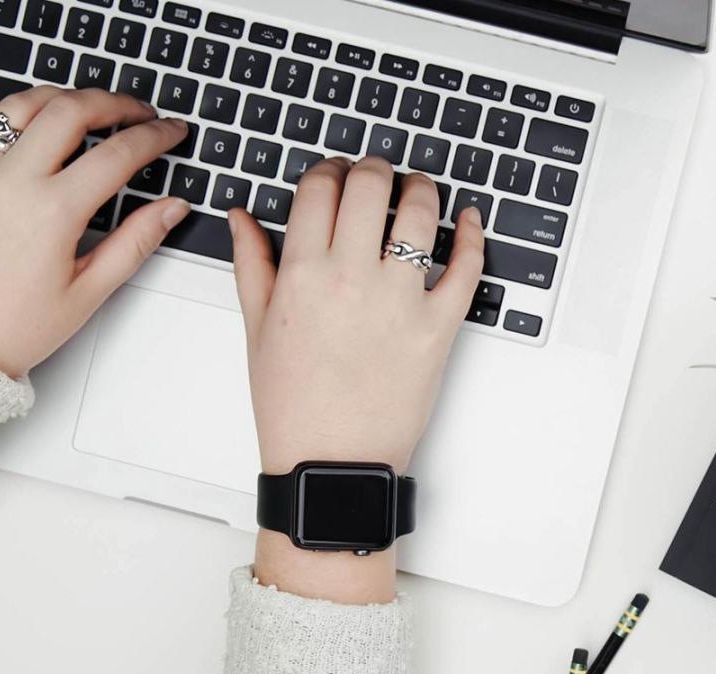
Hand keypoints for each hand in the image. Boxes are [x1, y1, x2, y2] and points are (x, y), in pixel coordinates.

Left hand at [0, 87, 190, 376]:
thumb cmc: (6, 327)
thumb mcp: (86, 293)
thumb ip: (135, 242)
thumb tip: (170, 209)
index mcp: (51, 212)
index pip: (118, 153)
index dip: (154, 136)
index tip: (170, 132)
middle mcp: (10, 180)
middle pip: (71, 109)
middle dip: (114, 102)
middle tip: (138, 111)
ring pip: (24, 104)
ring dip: (64, 98)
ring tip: (88, 109)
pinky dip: (22, 120)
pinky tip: (39, 136)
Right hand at [230, 157, 483, 601]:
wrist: (332, 463)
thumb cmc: (293, 405)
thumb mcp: (257, 329)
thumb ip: (252, 263)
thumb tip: (243, 216)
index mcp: (302, 274)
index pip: (320, 188)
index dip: (328, 170)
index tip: (334, 175)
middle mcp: (352, 278)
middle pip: (370, 186)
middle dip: (373, 168)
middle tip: (376, 174)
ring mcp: (400, 300)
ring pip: (420, 213)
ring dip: (421, 189)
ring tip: (417, 190)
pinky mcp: (440, 326)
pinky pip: (466, 267)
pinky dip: (472, 235)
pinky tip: (467, 220)